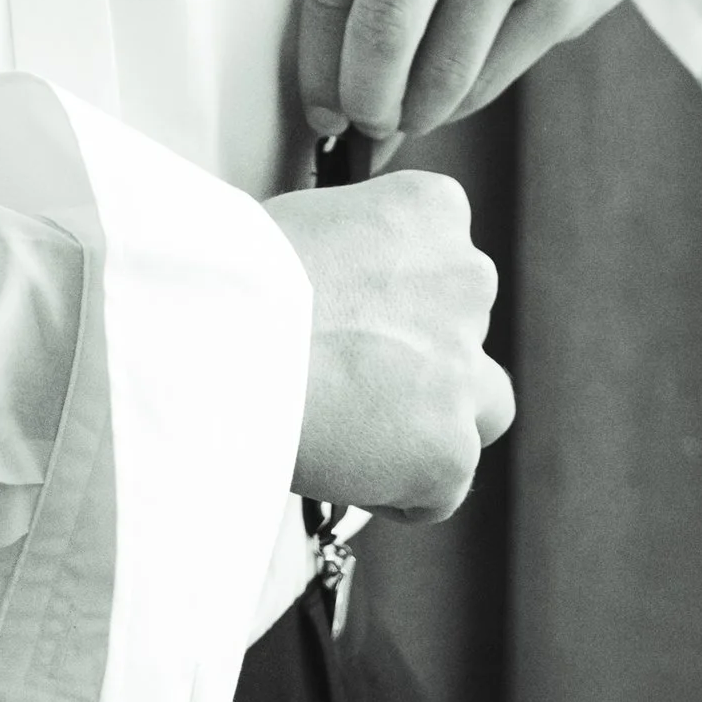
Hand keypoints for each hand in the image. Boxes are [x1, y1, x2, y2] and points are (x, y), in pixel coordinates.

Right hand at [263, 169, 513, 520]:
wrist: (221, 337)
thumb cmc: (234, 275)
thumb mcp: (305, 222)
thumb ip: (350, 258)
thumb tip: (339, 300)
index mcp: (432, 210)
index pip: (442, 259)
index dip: (392, 302)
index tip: (348, 324)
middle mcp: (466, 280)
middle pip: (462, 332)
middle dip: (417, 360)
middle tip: (346, 382)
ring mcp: (464, 367)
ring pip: (479, 408)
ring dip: (431, 424)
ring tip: (356, 435)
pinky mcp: (449, 447)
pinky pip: (440, 488)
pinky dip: (398, 491)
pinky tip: (341, 469)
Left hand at [297, 0, 679, 157]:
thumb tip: (328, 102)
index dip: (315, 63)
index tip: (318, 109)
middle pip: (383, 30)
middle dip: (363, 100)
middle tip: (362, 124)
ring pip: (440, 72)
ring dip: (415, 114)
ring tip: (410, 111)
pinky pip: (489, 79)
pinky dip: (459, 104)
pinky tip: (455, 90)